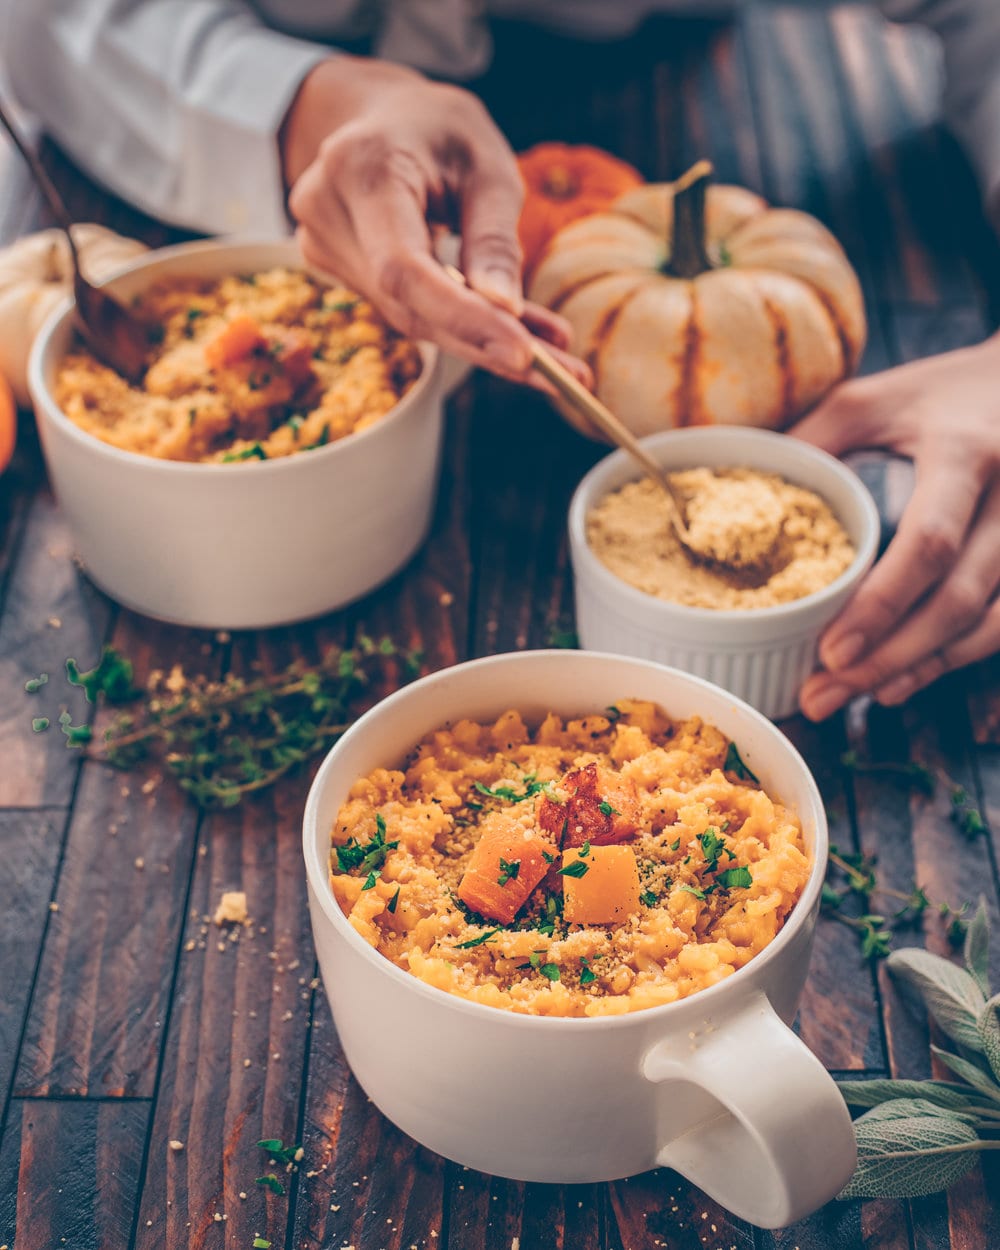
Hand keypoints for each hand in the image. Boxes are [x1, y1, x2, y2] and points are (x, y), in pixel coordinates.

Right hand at [280, 56, 587, 386]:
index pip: (404, 267)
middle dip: (489, 346)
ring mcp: (324, 247)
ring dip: (485, 344)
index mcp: (360, 167)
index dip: (461, 317)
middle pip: (410, 307)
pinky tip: (519, 338)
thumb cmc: (439, 130)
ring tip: (558, 358)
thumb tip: (504, 310)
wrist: (381, 116)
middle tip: (565, 374)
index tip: (523, 354)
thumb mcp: (486, 164)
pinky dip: (465, 328)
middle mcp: (327, 212)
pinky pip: (409, 311)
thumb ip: (493, 236)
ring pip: (413, 319)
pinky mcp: (340, 271)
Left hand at [789, 334, 999, 719]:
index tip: (830, 651)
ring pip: (986, 626)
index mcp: (965, 454)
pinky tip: (898, 681)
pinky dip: (949, 660)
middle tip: (822, 695)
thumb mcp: (871, 400)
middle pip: (958, 601)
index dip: (881, 606)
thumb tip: (742, 498)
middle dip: (888, 658)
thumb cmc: (940, 394)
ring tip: (851, 698)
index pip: (929, 544)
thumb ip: (814, 442)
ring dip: (918, 670)